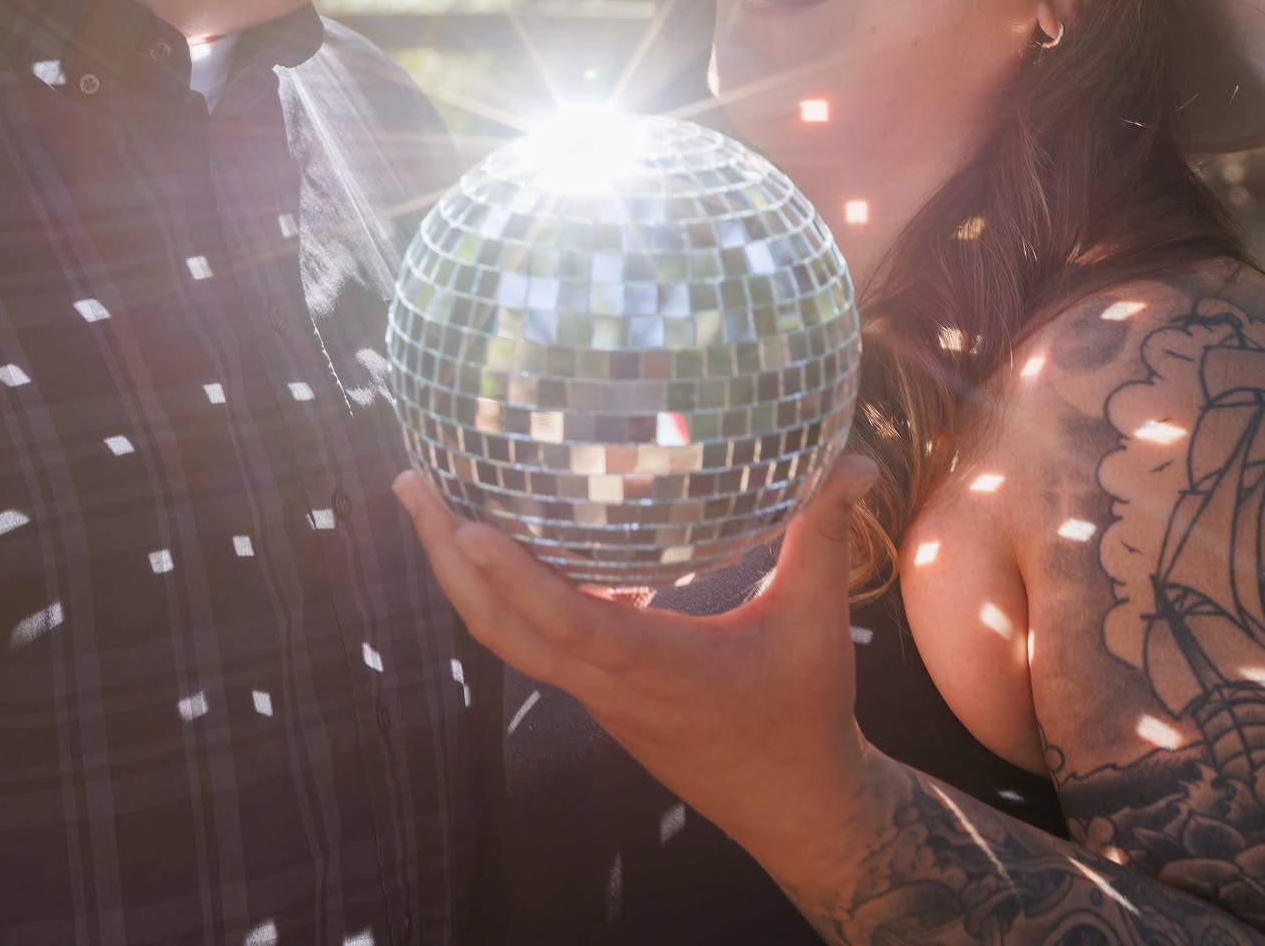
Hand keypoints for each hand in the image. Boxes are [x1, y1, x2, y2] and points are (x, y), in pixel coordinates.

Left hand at [393, 454, 879, 878]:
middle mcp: (607, 683)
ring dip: (463, 573)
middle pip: (498, 627)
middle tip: (411, 483)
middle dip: (445, 557)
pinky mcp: (602, 693)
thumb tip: (853, 457)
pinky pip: (535, 638)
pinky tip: (513, 540)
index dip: (511, 576)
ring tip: (432, 501)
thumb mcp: (816, 621)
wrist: (796, 806)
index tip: (464, 523)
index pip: (565, 623)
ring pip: (506, 635)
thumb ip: (824, 535)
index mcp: (651, 668)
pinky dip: (507, 590)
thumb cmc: (804, 714)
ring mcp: (597, 694)